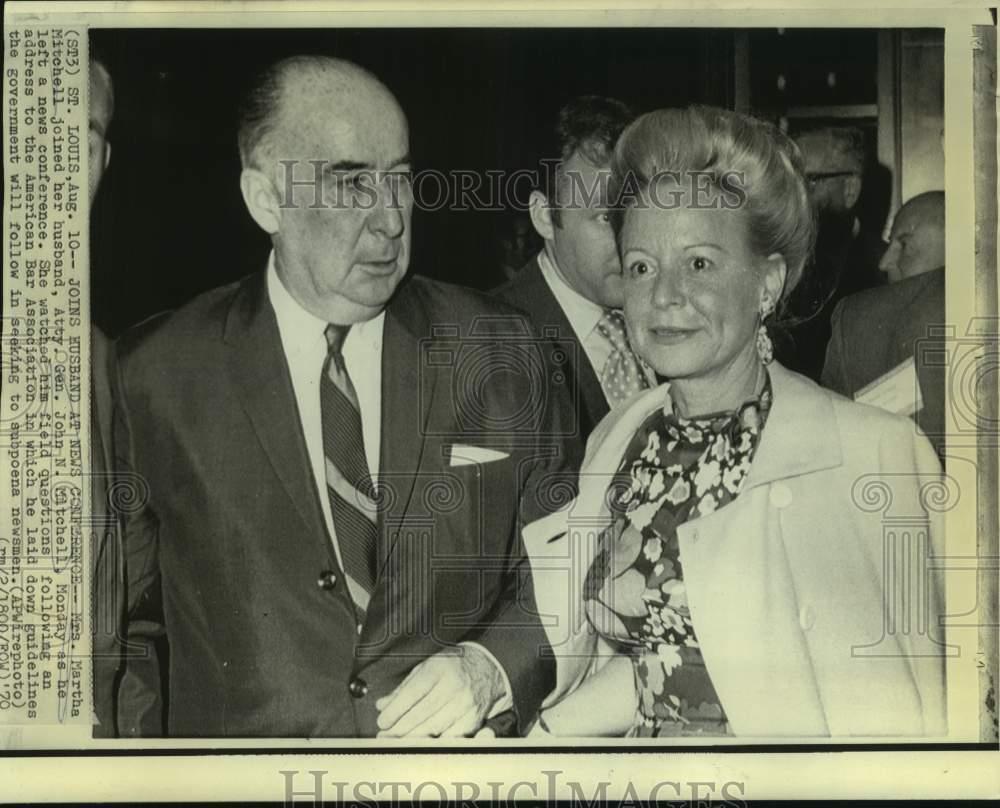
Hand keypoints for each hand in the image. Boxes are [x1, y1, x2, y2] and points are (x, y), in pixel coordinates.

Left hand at [375, 646, 503, 737]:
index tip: (382, 721)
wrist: (487, 667)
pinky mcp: (473, 719)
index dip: (396, 710)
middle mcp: (454, 684)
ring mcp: (466, 703)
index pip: (413, 692)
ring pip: (434, 728)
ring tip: (396, 741)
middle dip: (399, 728)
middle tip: (384, 736)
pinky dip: (432, 742)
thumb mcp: (427, 667)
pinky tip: (419, 743)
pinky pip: (449, 737)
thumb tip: (383, 704)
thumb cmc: (452, 666)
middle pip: (422, 713)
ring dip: (412, 738)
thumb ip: (404, 687)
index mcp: (440, 667)